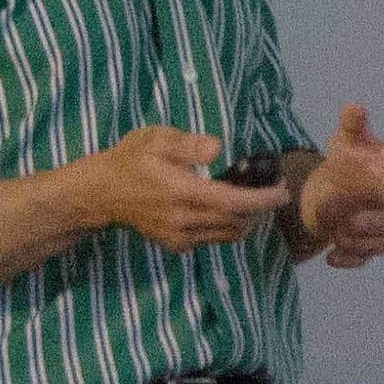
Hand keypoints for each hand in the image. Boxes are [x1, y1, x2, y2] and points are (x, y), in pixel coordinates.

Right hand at [79, 128, 290, 254]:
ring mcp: (176, 236)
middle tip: (275, 190)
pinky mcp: (173, 245)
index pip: (232, 202)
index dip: (262, 199)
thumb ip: (188, 144)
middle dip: (261, 208)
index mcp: (180, 192)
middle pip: (235, 222)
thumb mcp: (156, 139)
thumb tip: (217, 149)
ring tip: (256, 197)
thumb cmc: (130, 160)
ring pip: (225, 235)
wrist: (100, 194)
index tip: (282, 190)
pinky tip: (228, 207)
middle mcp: (180, 220)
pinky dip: (227, 226)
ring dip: (247, 219)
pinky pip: (210, 240)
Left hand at [295, 105, 383, 268]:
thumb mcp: (348, 141)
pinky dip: (349, 260)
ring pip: (379, 244)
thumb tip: (353, 109)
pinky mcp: (372, 251)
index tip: (354, 191)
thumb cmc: (349, 160)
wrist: (335, 187)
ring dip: (352, 239)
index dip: (381, 194)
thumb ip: (353, 126)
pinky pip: (366, 260)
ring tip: (329, 227)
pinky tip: (331, 255)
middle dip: (362, 220)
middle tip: (330, 209)